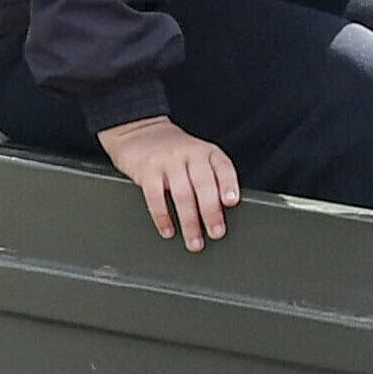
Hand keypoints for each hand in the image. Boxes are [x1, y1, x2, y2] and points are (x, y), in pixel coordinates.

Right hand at [97, 113, 238, 251]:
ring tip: (194, 241)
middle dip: (211, 212)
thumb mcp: (197, 157)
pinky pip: (155, 197)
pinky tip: (168, 230)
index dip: (228, 184)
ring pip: (182, 194)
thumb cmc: (175, 152)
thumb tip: (221, 214)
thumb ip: (210, 178)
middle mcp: (189, 153)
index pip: (223, 167)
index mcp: (207, 151)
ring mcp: (167, 160)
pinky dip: (162, 217)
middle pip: (203, 184)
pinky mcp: (146, 170)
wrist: (140, 132)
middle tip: (216, 233)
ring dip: (190, 222)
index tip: (232, 202)